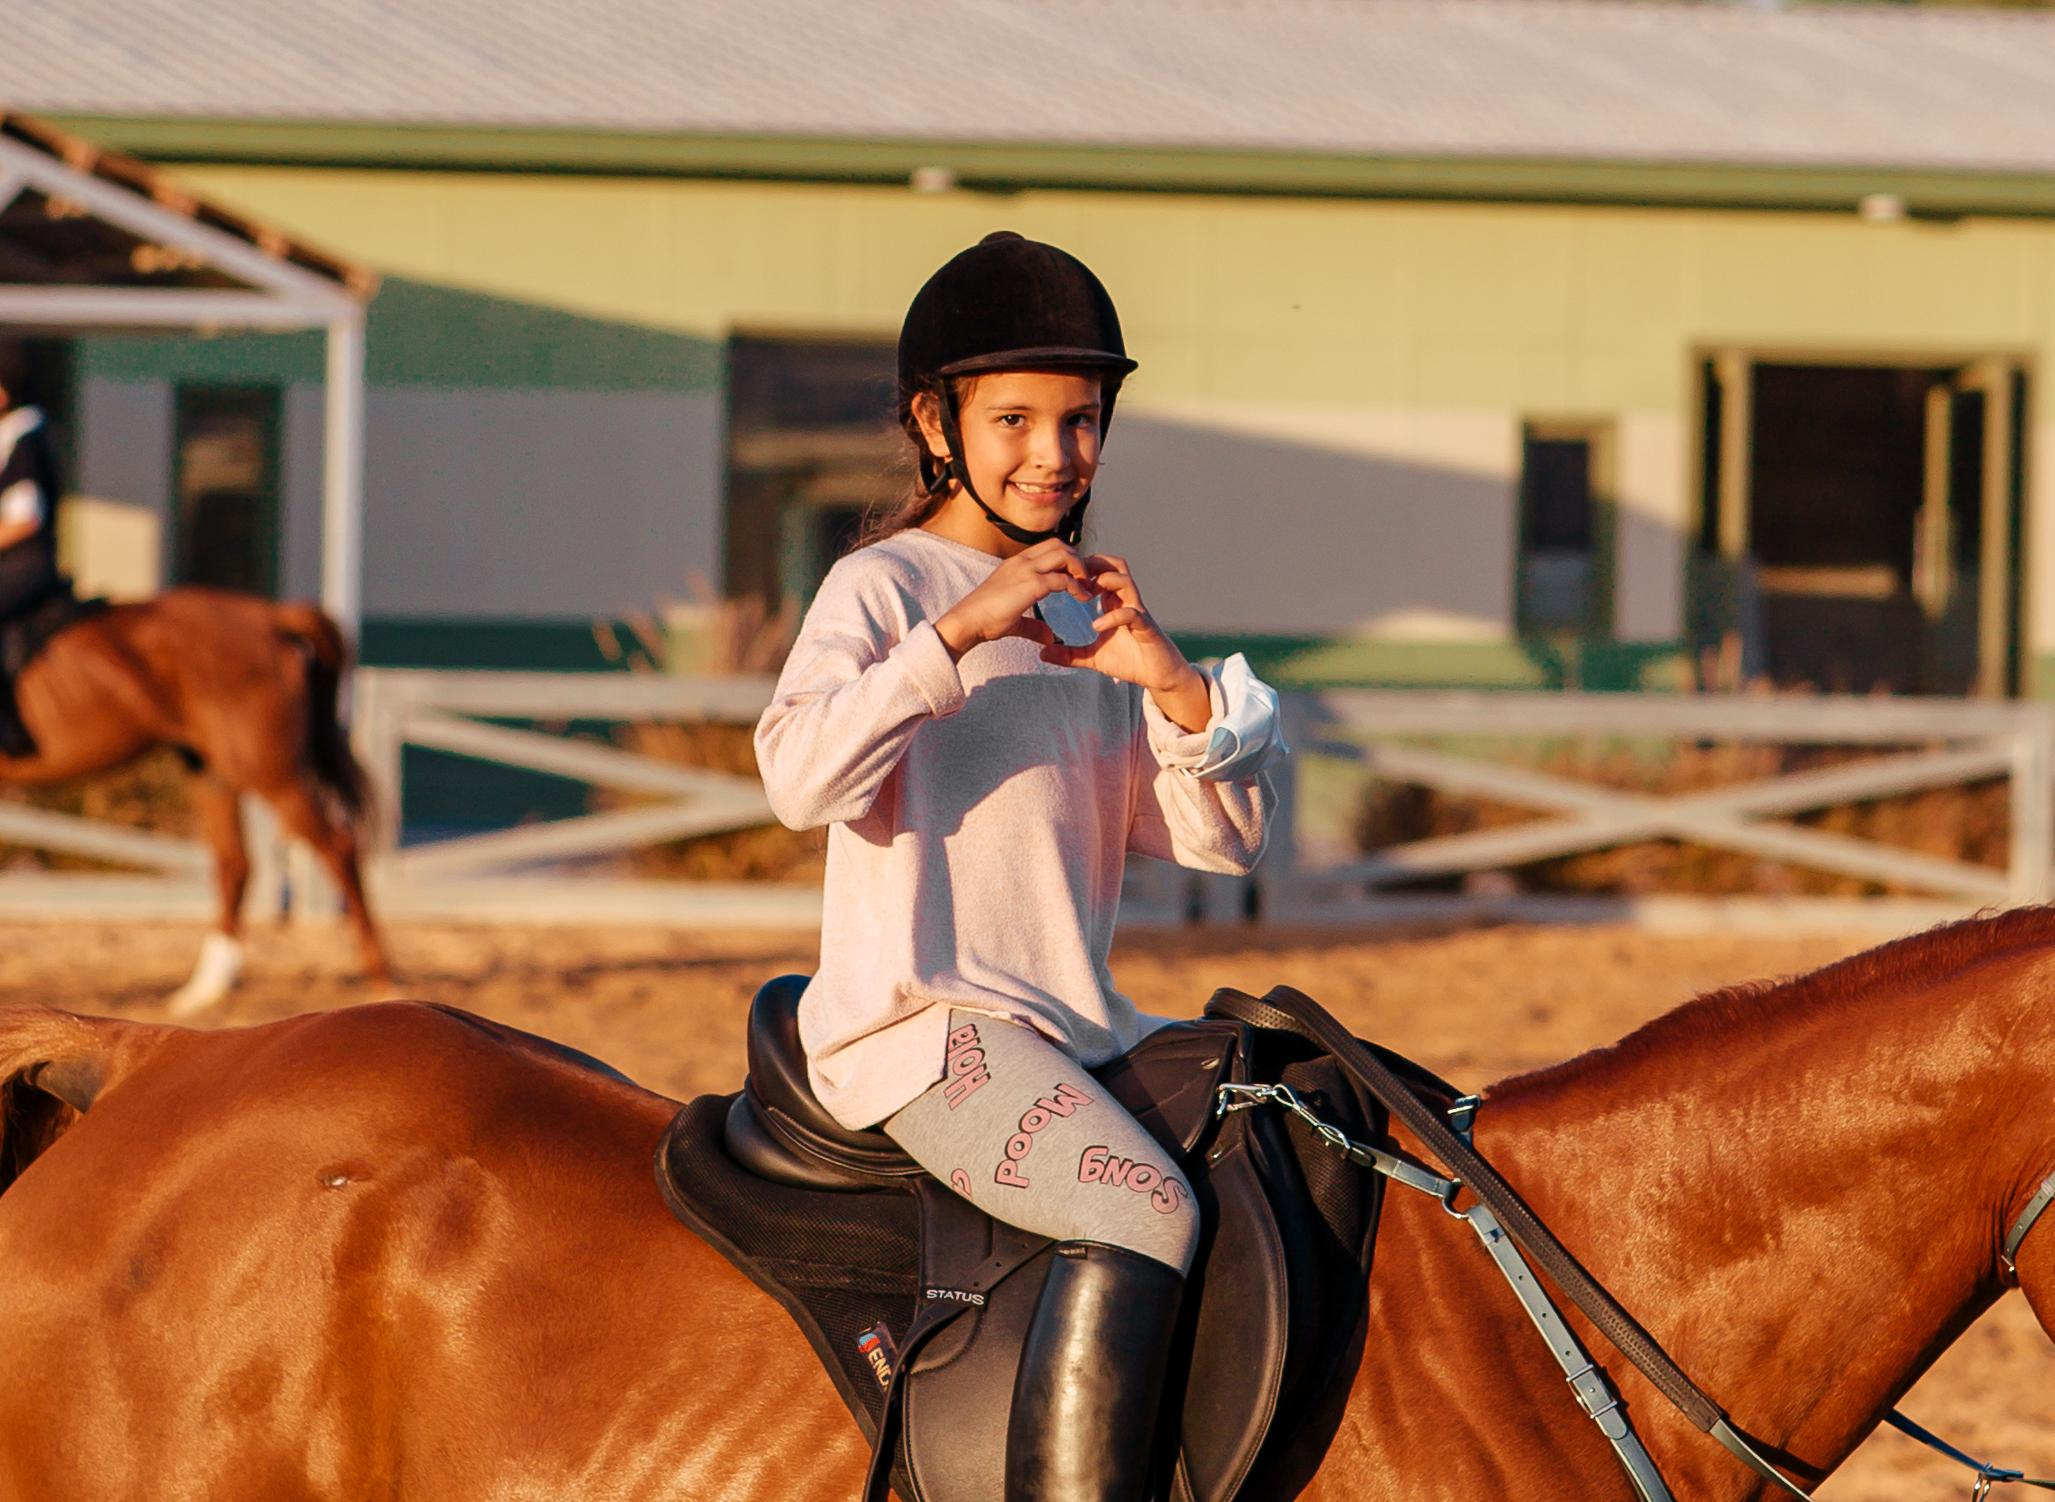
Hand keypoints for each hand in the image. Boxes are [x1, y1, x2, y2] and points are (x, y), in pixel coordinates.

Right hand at [933, 539, 1093, 658]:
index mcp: (1016, 564)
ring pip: (1064, 555)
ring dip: (1080, 568)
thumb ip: (1033, 626)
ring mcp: (1026, 570)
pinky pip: (1063, 579)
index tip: (1076, 577)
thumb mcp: (1013, 619)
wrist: (967, 622)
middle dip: (1077, 559)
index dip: (1066, 559)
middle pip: (1059, 545)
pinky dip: (1077, 587)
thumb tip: (1049, 637)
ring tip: (1087, 586)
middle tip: (1086, 579)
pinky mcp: (1031, 584)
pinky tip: (1083, 598)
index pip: (1047, 548)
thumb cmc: (984, 620)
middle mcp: (1022, 561)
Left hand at [1036, 554, 1209, 729]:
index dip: (1081, 569)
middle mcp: (1127, 602)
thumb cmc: (1131, 661)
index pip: (1101, 571)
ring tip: (1085, 595)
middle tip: (1072, 577)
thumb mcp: (1093, 657)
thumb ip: (1070, 654)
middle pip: (1115, 566)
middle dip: (1093, 565)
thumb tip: (1043, 653)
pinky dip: (1113, 617)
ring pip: (1125, 581)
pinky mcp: (1147, 628)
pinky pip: (1132, 614)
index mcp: (1114, 603)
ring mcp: (1138, 613)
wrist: (1159, 676)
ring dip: (1105, 582)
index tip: (1061, 577)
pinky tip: (1097, 626)